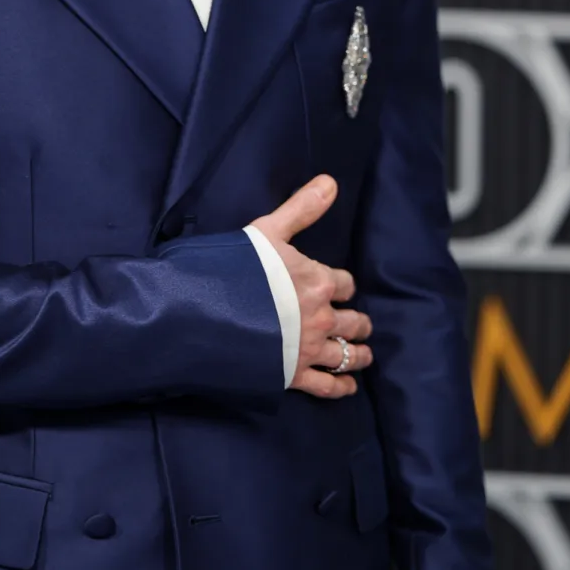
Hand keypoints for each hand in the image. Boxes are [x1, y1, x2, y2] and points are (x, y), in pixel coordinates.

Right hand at [249, 174, 372, 397]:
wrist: (205, 312)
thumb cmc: (235, 268)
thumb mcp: (268, 230)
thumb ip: (301, 208)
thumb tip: (332, 182)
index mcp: (316, 281)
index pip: (344, 284)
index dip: (342, 285)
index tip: (339, 287)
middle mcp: (320, 317)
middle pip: (353, 321)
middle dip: (358, 322)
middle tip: (360, 323)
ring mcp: (308, 349)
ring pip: (347, 354)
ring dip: (358, 353)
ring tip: (364, 354)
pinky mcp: (293, 375)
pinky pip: (326, 386)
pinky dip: (341, 387)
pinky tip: (347, 387)